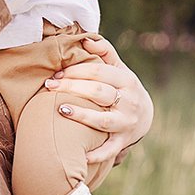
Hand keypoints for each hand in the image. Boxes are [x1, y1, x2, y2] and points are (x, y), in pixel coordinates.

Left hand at [45, 36, 153, 164]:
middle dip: (72, 88)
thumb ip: (104, 51)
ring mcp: (126, 123)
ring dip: (81, 116)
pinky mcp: (122, 141)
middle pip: (98, 93)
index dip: (76, 71)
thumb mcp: (118, 68)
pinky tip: (80, 155)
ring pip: (102, 121)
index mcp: (126, 80)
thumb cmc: (122, 87)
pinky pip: (109, 150)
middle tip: (49, 86)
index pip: (99, 72)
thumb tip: (85, 38)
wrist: (145, 115)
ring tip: (60, 110)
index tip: (57, 73)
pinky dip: (96, 155)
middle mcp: (129, 102)